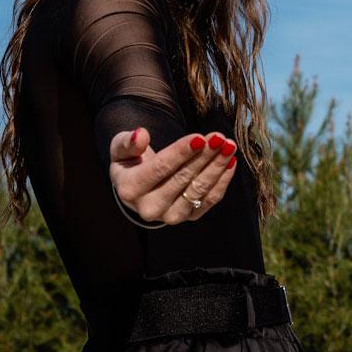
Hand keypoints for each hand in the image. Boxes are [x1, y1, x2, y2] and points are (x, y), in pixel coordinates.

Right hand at [109, 128, 238, 223]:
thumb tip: (140, 134)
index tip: (200, 138)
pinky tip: (230, 162)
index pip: (160, 168)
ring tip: (229, 147)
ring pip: (199, 190)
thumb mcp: (121, 149)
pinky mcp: (188, 217)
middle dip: (204, 156)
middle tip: (220, 138)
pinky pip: (209, 200)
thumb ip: (128, 142)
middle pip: (183, 178)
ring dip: (217, 167)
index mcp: (130, 189)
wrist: (139, 187)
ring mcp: (170, 216)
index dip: (181, 152)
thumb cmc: (131, 162)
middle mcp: (149, 208)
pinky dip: (222, 181)